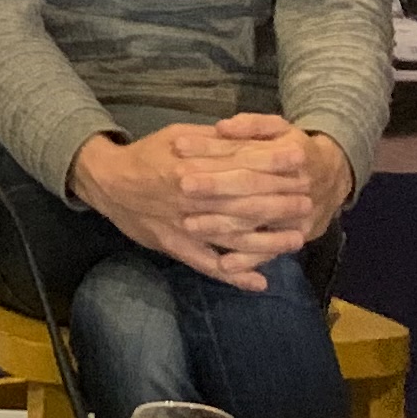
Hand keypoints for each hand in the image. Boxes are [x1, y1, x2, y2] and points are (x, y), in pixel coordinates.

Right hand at [68, 115, 322, 291]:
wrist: (107, 181)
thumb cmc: (147, 154)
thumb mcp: (179, 134)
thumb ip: (213, 139)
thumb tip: (250, 138)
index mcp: (193, 166)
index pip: (241, 167)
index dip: (273, 166)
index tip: (301, 165)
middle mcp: (191, 198)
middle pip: (243, 202)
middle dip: (279, 203)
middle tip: (309, 204)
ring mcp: (184, 226)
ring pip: (231, 237)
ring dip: (266, 242)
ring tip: (296, 240)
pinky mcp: (175, 246)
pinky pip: (207, 264)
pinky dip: (233, 275)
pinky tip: (258, 282)